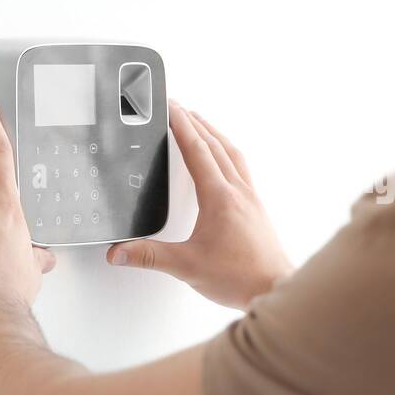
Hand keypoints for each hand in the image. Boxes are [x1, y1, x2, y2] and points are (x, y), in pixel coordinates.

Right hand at [109, 102, 291, 309]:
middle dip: (195, 122)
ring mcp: (250, 197)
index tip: (170, 106)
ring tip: (200, 123)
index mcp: (219, 197)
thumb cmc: (240, 277)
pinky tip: (225, 160)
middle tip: (179, 107)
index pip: (197, 150)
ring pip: (232, 153)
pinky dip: (229, 153)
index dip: (181, 125)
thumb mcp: (187, 267)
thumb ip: (149, 257)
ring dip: (214, 134)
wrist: (275, 287)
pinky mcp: (256, 207)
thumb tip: (118, 252)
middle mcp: (238, 191)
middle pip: (215, 145)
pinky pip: (242, 168)